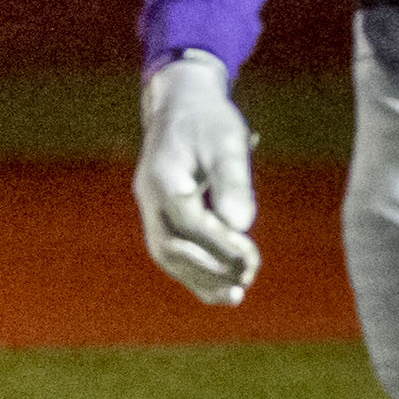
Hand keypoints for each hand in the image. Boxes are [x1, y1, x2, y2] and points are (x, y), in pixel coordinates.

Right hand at [134, 53, 260, 306]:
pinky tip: (222, 289)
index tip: (249, 257)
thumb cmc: (209, 120)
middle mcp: (149, 199)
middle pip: (171, 248)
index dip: (219, 244)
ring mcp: (151, 208)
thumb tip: (241, 225)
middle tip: (246, 279)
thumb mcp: (227, 141)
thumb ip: (233, 181)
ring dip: (200, 279)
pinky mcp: (161, 214)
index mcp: (163, 179)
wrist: (182, 102)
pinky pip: (172, 251)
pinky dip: (195, 272)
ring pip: (168, 256)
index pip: (188, 223)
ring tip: (235, 296)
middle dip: (209, 269)